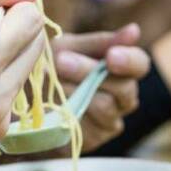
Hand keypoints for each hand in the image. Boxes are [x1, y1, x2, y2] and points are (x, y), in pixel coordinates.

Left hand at [52, 24, 147, 150]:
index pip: (140, 64)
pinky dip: (69, 112)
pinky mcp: (94, 140)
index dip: (129, 60)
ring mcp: (111, 121)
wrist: (30, 98)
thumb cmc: (56, 66)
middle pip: (124, 88)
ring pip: (106, 107)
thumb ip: (101, 42)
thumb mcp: (72, 47)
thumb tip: (135, 30)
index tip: (111, 56)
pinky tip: (54, 103)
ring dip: (76, 91)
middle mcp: (124, 97)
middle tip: (62, 60)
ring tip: (53, 80)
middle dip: (90, 72)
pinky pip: (88, 126)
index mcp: (124, 69)